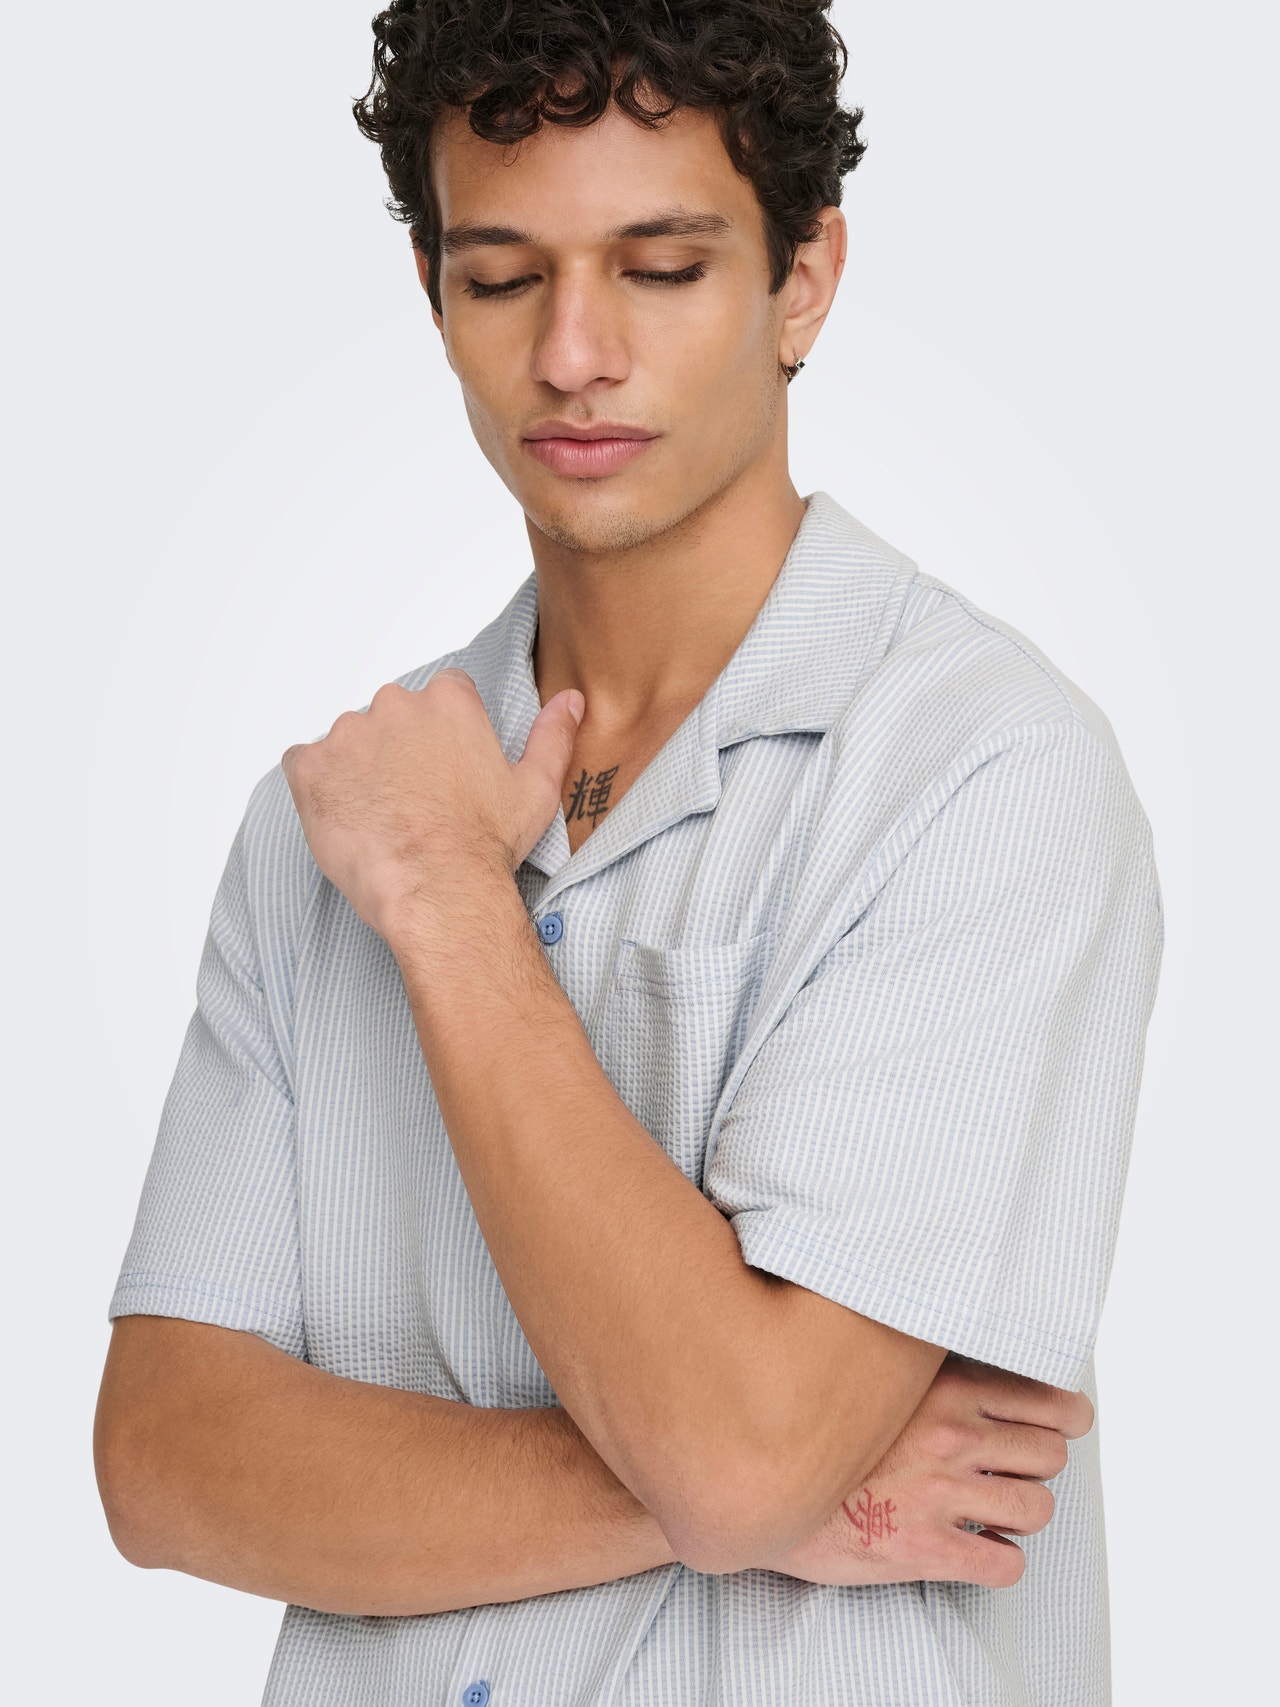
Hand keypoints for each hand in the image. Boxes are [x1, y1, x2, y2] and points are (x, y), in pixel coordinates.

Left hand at [280, 670, 583, 945]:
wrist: (438, 888)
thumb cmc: (485, 843)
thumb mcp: (536, 788)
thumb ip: (552, 735)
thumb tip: (570, 700)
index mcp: (448, 702)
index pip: (443, 695)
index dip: (444, 736)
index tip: (446, 770)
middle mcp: (395, 705)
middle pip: (392, 716)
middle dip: (398, 751)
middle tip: (414, 801)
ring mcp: (348, 734)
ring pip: (349, 742)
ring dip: (359, 771)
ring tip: (381, 818)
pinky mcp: (311, 767)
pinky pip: (305, 765)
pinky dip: (320, 788)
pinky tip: (346, 820)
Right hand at [753, 1355, 1093, 1588]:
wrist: (755, 1478)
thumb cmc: (811, 1418)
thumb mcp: (870, 1367)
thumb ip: (921, 1358)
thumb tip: (956, 1335)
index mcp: (944, 1385)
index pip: (1050, 1398)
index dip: (1066, 1414)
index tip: (1063, 1420)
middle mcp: (952, 1435)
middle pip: (1051, 1455)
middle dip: (1038, 1463)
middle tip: (1014, 1465)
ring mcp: (941, 1494)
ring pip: (1036, 1509)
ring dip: (1021, 1511)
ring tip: (993, 1507)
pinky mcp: (925, 1549)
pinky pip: (1004, 1566)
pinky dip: (1000, 1561)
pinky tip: (975, 1548)